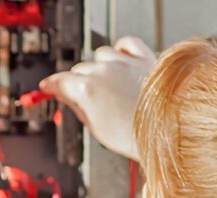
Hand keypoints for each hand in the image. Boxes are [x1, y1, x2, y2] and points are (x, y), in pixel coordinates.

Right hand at [40, 36, 155, 159]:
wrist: (169, 130)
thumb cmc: (134, 134)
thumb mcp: (95, 127)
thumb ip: (77, 107)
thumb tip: (67, 96)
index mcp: (86, 89)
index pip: (59, 81)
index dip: (50, 86)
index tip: (48, 87)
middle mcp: (103, 71)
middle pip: (79, 69)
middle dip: (78, 81)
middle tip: (83, 96)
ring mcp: (125, 62)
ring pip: (101, 55)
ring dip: (100, 66)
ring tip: (107, 82)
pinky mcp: (145, 58)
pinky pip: (126, 43)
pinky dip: (121, 49)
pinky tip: (121, 59)